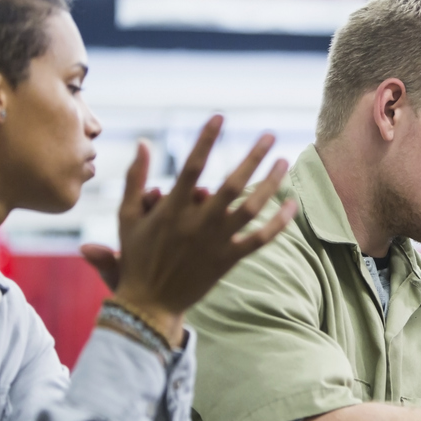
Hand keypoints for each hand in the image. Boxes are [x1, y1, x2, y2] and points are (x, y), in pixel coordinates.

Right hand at [80, 116, 297, 344]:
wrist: (148, 302)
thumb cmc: (136, 256)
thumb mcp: (127, 216)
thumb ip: (136, 178)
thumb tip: (144, 142)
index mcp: (170, 209)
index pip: (191, 166)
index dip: (206, 140)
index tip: (220, 117)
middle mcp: (196, 223)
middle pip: (231, 184)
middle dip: (252, 157)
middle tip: (269, 135)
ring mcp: (215, 242)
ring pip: (250, 208)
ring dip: (270, 184)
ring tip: (284, 162)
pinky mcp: (228, 260)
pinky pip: (259, 240)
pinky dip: (278, 224)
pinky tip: (293, 205)